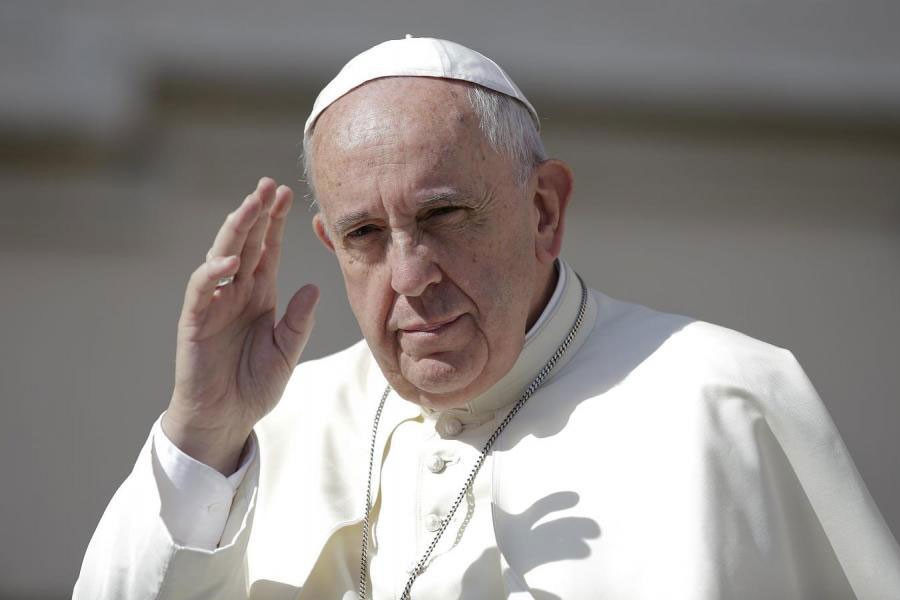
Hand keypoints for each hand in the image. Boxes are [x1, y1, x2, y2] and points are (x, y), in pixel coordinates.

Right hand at [162, 177, 318, 473]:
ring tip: (250, 205)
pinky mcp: (194, 321)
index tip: (288, 194)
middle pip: (245, 243)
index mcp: (259, 294)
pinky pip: (201, 290)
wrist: (225, 419)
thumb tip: (313, 287)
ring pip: (221, 256)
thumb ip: (298, 321)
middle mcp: (235, 292)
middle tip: (269, 185)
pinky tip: (230, 261)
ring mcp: (213, 303)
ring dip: (234, 230)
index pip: (267, 249)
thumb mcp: (286, 351)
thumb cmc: (253, 385)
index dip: (275, 222)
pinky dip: (213, 273)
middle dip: (256, 213)